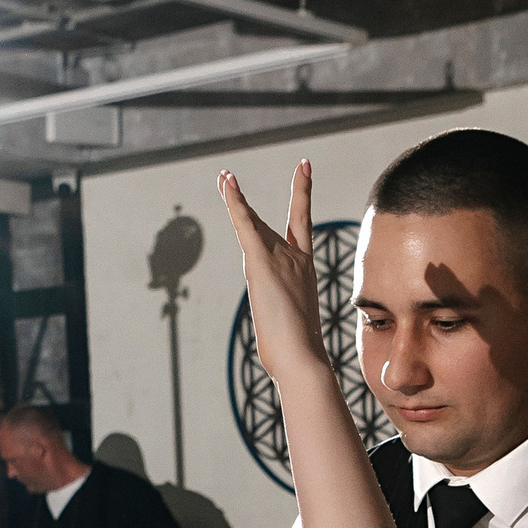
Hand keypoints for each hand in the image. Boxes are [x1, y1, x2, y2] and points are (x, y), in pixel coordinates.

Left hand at [219, 160, 326, 388]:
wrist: (302, 358)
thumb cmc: (297, 355)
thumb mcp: (289, 336)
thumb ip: (283, 335)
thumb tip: (276, 359)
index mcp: (304, 269)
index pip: (302, 225)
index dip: (301, 195)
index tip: (303, 168)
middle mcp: (294, 258)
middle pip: (265, 225)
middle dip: (245, 204)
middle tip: (227, 180)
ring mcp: (280, 258)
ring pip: (251, 223)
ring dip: (234, 199)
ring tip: (223, 178)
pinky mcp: (262, 262)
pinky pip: (246, 225)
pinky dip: (237, 203)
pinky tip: (228, 183)